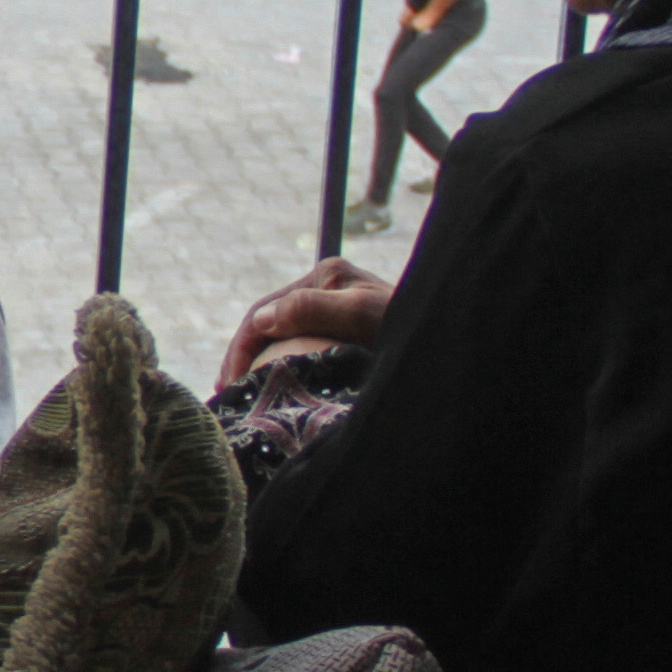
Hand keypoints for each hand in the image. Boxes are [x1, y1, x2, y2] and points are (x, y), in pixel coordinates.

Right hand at [220, 257, 394, 389]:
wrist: (447, 338)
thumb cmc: (410, 327)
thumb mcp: (363, 315)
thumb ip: (312, 310)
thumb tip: (261, 320)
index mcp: (325, 275)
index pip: (265, 310)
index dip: (242, 347)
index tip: (232, 384)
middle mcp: (325, 287)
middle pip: (267, 322)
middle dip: (242, 357)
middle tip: (224, 393)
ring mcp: (332, 307)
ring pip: (279, 336)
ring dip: (256, 364)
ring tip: (238, 395)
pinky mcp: (340, 329)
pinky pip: (297, 346)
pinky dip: (277, 366)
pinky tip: (269, 388)